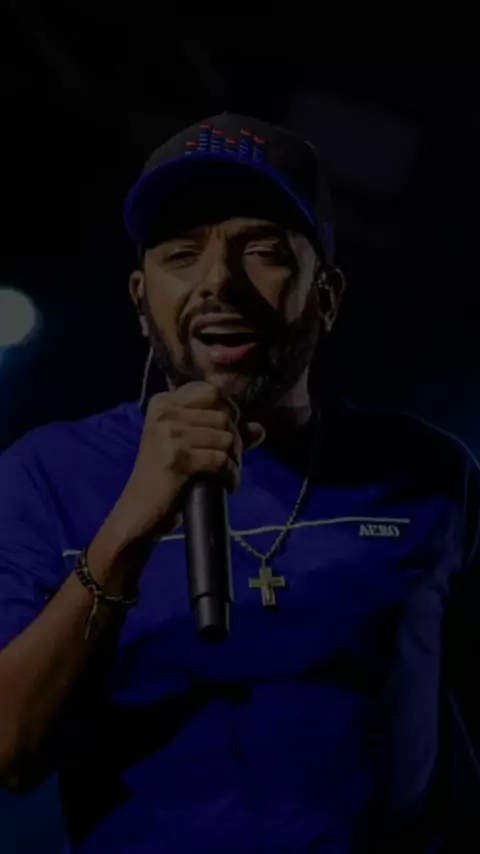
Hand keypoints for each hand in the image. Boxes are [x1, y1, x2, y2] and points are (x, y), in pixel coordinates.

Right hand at [106, 383, 264, 545]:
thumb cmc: (166, 478)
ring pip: (226, 437)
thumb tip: (260, 428)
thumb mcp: (191, 447)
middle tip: (230, 462)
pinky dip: (230, 475)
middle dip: (236, 442)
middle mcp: (165, 413)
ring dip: (234, 460)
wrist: (140, 511)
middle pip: (224, 416)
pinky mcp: (177, 457)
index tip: (226, 434)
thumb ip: (224, 434)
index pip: (212, 392)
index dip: (228, 412)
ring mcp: (169, 433)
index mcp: (163, 403)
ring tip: (226, 475)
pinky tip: (226, 486)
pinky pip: (221, 459)